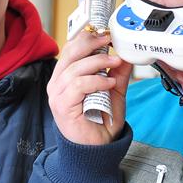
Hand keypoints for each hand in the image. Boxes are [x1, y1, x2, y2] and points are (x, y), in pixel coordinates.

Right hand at [46, 29, 132, 145]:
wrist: (97, 148)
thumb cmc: (100, 122)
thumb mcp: (114, 92)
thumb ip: (117, 74)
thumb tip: (125, 55)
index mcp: (65, 77)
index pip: (70, 49)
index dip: (87, 38)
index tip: (105, 34)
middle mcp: (57, 83)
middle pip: (70, 52)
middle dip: (91, 43)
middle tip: (109, 42)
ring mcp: (57, 94)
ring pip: (75, 68)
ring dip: (98, 63)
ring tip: (115, 64)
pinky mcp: (62, 105)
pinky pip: (78, 85)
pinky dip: (96, 81)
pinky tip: (108, 83)